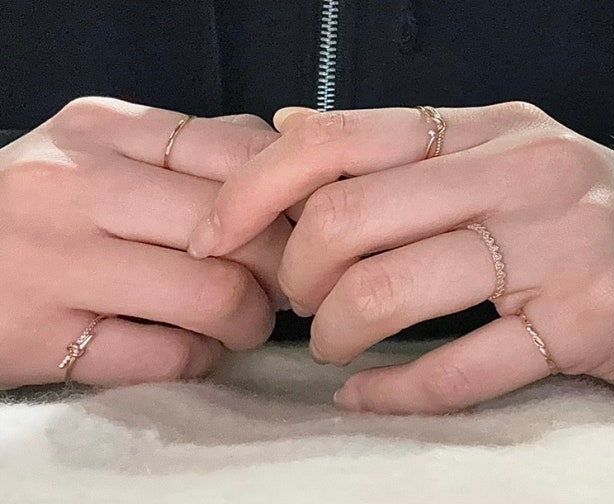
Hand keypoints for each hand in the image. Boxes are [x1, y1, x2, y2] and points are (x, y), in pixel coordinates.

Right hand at [0, 97, 289, 387]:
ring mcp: (56, 264)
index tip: (304, 231)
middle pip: (238, 230)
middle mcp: (76, 187)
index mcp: (101, 130)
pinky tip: (193, 350)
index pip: (239, 154)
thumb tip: (277, 163)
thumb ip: (186, 150)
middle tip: (284, 287)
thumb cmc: (39, 210)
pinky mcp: (44, 339)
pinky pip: (168, 357)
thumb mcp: (98, 153)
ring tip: (241, 322)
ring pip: (214, 295)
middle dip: (284, 270)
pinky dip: (201, 360)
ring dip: (250, 321)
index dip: (293, 201)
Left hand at [193, 103, 613, 413]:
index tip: (218, 238)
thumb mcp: (493, 162)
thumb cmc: (577, 225)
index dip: (258, 188)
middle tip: (300, 304)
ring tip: (334, 346)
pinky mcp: (587, 318)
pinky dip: (395, 392)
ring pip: (392, 288)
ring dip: (336, 332)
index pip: (339, 138)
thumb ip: (395, 151)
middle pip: (350, 217)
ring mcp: (560, 242)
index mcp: (485, 128)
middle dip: (297, 275)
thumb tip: (289, 130)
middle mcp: (521, 170)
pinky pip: (461, 365)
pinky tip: (366, 399)